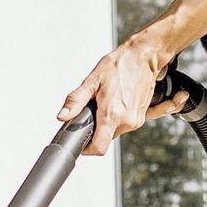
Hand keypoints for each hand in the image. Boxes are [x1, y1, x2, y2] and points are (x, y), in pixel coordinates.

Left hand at [60, 32, 189, 155]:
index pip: (99, 148)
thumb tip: (62, 116)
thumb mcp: (92, 81)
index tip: (82, 142)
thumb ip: (75, 101)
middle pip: (105, 138)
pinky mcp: (141, 117)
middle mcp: (127, 121)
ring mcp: (136, 120)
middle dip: (97, 128)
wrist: (144, 58)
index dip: (88, 149)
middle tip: (95, 108)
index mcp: (112, 114)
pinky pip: (124, 124)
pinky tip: (117, 101)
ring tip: (108, 101)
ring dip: (108, 122)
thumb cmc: (119, 66)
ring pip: (115, 131)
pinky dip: (117, 117)